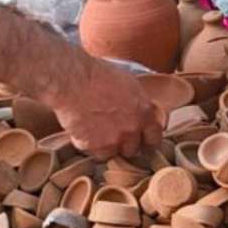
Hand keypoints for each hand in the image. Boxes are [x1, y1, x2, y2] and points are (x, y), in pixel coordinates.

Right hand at [47, 59, 162, 158]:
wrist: (73, 80)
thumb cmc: (98, 74)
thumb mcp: (128, 82)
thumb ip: (138, 101)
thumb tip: (140, 108)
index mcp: (144, 111)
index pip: (154, 137)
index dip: (146, 140)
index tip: (141, 140)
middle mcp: (132, 128)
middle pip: (133, 149)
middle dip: (124, 143)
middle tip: (113, 132)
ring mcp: (113, 140)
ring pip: (113, 153)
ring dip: (106, 146)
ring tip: (95, 130)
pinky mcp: (93, 147)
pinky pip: (93, 153)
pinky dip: (89, 145)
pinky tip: (83, 130)